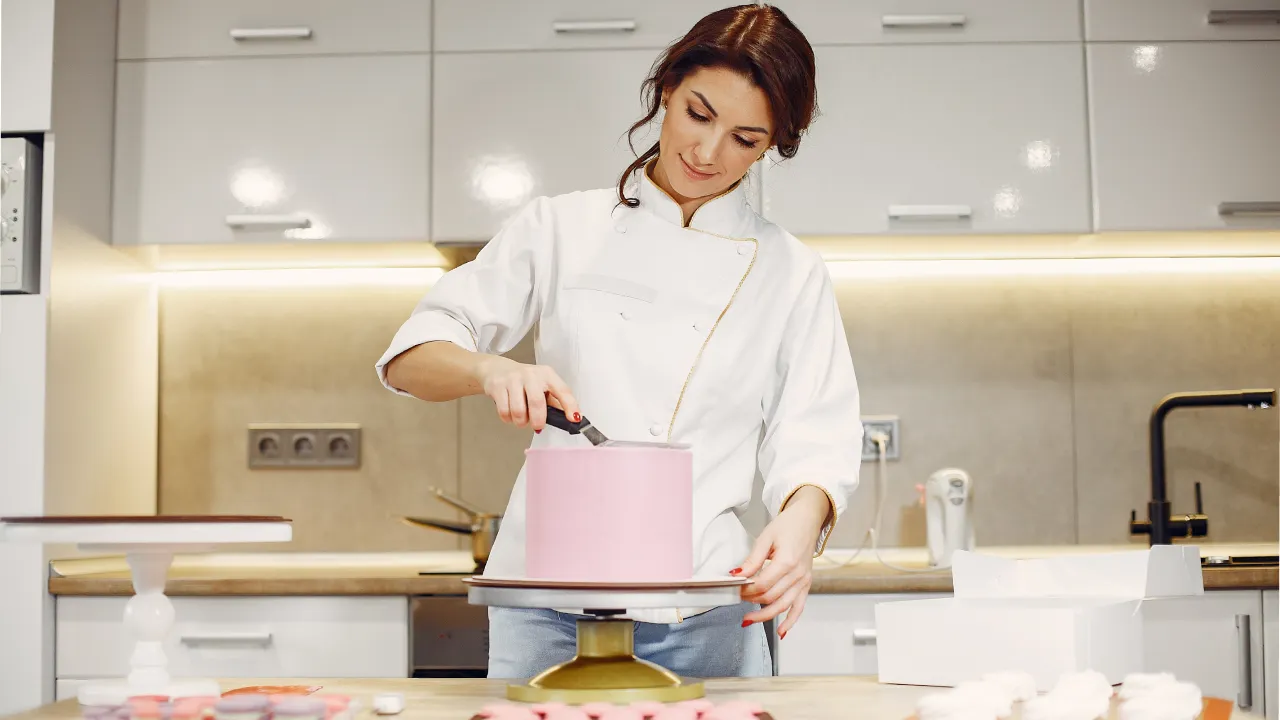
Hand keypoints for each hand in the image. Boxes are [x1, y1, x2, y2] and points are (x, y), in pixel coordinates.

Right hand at [474, 356, 579, 432]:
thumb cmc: (524, 381)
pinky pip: (504, 412)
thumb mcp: (542, 385)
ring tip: (521, 419)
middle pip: (537, 403)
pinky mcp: (498, 386)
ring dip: (521, 422)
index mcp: (547, 375)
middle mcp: (531, 375)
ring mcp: (513, 380)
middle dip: (538, 421)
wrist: (496, 369)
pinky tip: (510, 414)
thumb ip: (554, 401)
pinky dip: (508, 419)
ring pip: (519, 411)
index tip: (574, 419)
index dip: (570, 406)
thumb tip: (568, 419)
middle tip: (537, 426)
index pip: (562, 390)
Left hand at [733, 486, 830, 636]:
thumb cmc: (788, 526)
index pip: (762, 584)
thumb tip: (737, 575)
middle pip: (770, 597)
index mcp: (787, 561)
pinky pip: (799, 608)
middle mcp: (797, 574)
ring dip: (764, 616)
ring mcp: (804, 581)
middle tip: (737, 598)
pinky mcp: (807, 584)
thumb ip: (752, 560)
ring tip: (747, 620)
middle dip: (751, 600)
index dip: (746, 590)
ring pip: (782, 606)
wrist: (808, 520)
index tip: (735, 588)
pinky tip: (781, 632)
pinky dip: (790, 621)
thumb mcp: (765, 538)